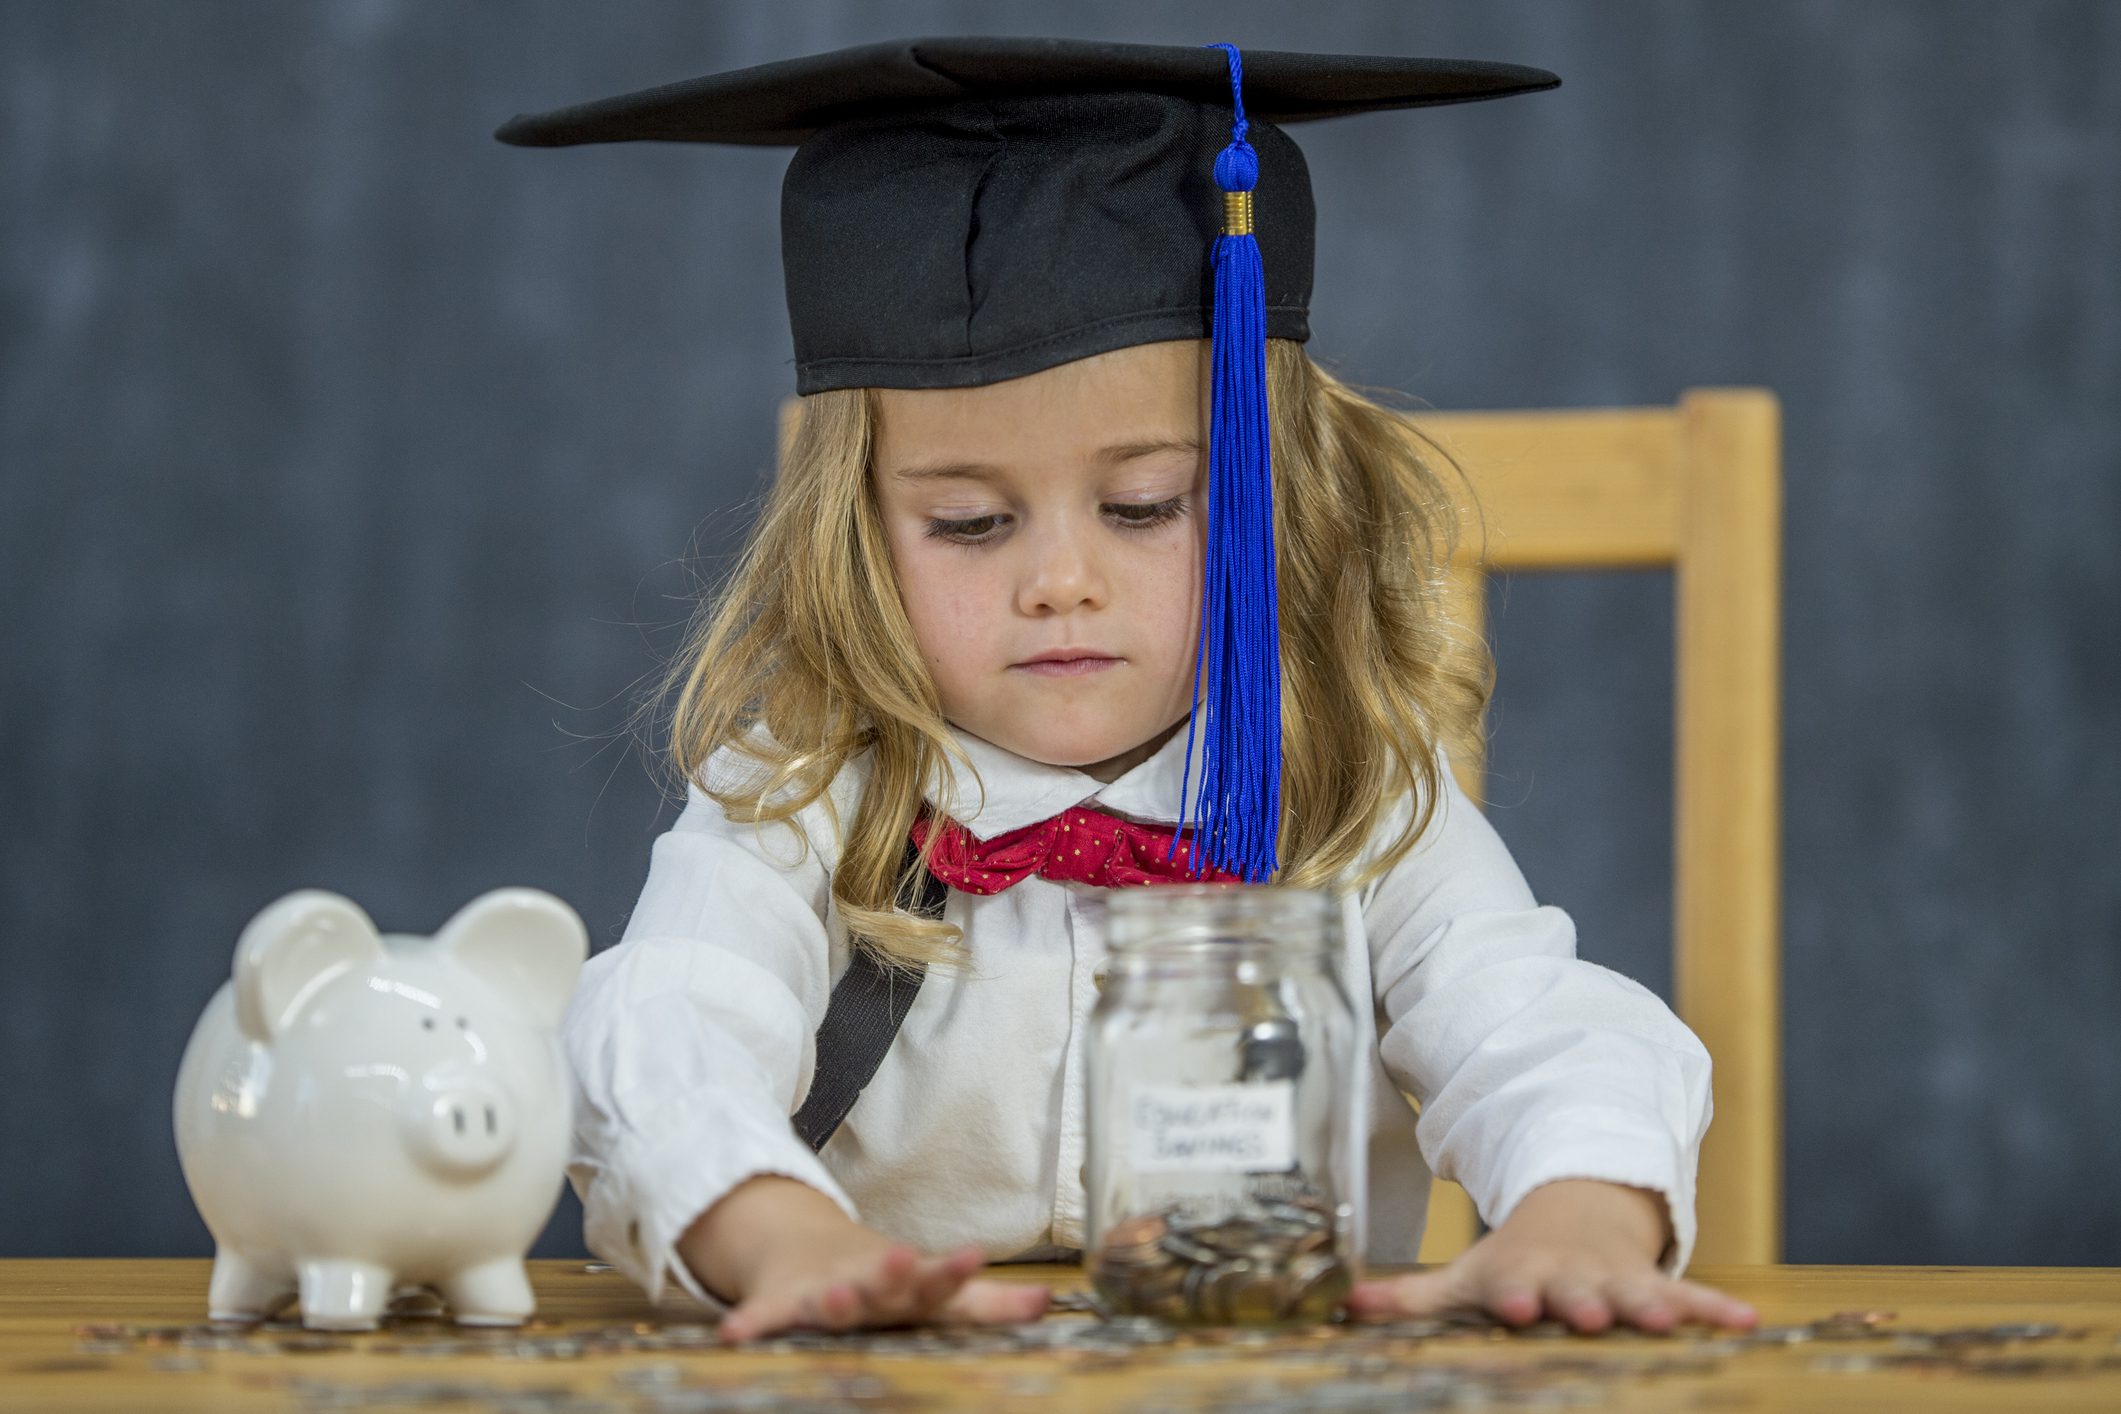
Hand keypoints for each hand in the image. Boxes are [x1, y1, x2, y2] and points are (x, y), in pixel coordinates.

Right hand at [676, 1175, 1048, 1340]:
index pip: (937, 1279)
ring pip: (826, 1299)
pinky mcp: (781, 1302)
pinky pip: (763, 1316)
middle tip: (904, 1259)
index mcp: (909, 1285)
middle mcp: (868, 1284)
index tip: (973, 1256)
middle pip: (883, 1281)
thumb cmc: (892, 1282)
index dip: (954, 1270)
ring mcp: (823, 1291)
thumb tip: (1048, 1302)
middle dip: (893, 1273)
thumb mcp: (939, 1294)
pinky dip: (749, 1323)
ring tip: (834, 1299)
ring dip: (831, 1299)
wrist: (811, 1250)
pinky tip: (732, 1336)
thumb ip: (990, 1305)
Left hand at [1346, 1179, 1757, 1333]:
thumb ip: (1408, 1298)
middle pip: (1579, 1293)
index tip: (1514, 1305)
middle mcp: (1572, 1278)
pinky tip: (1746, 1324)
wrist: (1576, 1209)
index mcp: (1522, 1277)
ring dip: (1652, 1307)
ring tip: (1671, 1321)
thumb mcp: (1464, 1276)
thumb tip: (1344, 1306)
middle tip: (1590, 1315)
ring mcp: (1617, 1280)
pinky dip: (1717, 1309)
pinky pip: (1692, 1297)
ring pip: (1637, 1295)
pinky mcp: (1656, 1284)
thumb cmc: (1514, 1262)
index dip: (1514, 1295)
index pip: (1514, 1287)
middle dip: (1584, 1304)